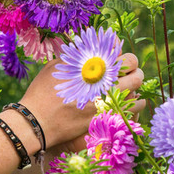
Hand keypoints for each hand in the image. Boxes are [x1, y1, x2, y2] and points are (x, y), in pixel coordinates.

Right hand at [20, 52, 144, 150]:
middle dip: (135, 75)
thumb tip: (90, 48)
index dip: (128, 59)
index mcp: (96, 72)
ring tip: (127, 94)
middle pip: (137, 78)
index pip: (127, 60)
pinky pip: (129, 116)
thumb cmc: (42, 92)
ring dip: (135, 95)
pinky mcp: (105, 124)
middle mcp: (105, 89)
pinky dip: (128, 111)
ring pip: (138, 99)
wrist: (36, 122)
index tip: (122, 62)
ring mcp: (107, 108)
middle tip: (128, 76)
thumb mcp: (57, 66)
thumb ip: (77, 56)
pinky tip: (120, 108)